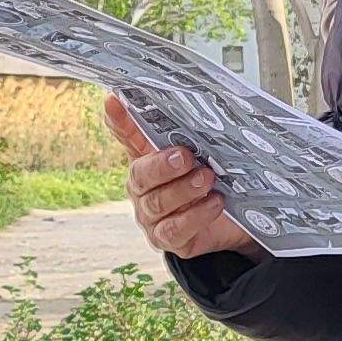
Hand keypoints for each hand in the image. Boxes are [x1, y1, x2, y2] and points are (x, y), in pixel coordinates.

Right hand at [106, 96, 263, 261]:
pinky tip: (214, 203)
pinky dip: (195, 216)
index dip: (120, 121)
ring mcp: (150, 216)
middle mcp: (142, 188)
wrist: (227, 223)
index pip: (127, 136)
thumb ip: (185, 134)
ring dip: (183, 189)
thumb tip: (182, 103)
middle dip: (162, 165)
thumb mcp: (199, 155)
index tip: (114, 101)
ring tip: (207, 178)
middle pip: (140, 175)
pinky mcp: (166, 239)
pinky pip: (174, 230)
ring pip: (157, 203)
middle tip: (185, 156)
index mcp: (145, 159)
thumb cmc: (205, 181)